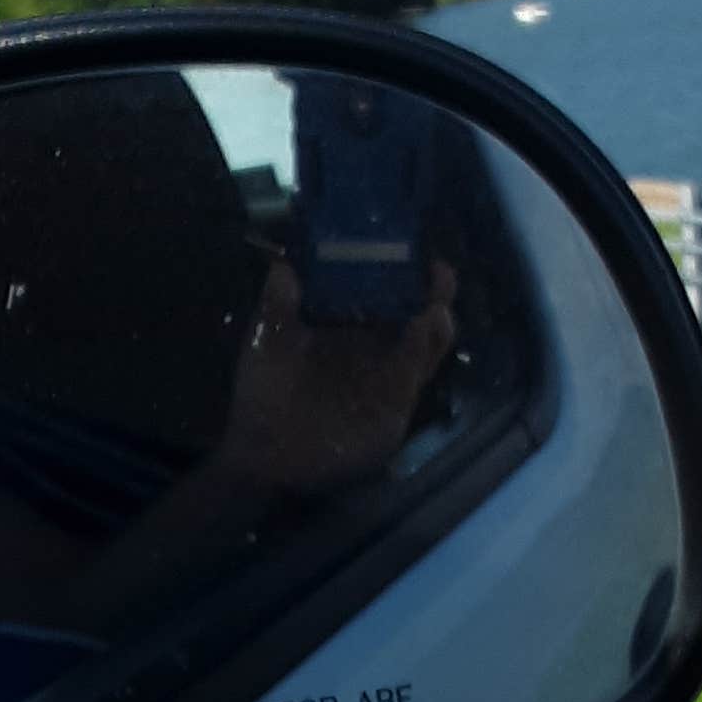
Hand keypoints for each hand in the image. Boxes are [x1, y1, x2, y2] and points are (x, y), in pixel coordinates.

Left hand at [214, 257, 456, 496]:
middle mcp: (374, 345)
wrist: (269, 454)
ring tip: (435, 298)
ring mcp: (389, 373)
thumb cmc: (264, 394)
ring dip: (436, 316)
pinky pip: (419, 371)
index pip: (380, 289)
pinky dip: (426, 348)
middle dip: (432, 289)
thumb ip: (277, 305)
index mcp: (346, 324)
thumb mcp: (266, 343)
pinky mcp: (398, 401)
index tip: (404, 246)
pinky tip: (424, 327)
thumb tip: (283, 263)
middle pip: (415, 310)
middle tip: (436, 270)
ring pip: (428, 339)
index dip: (396, 269)